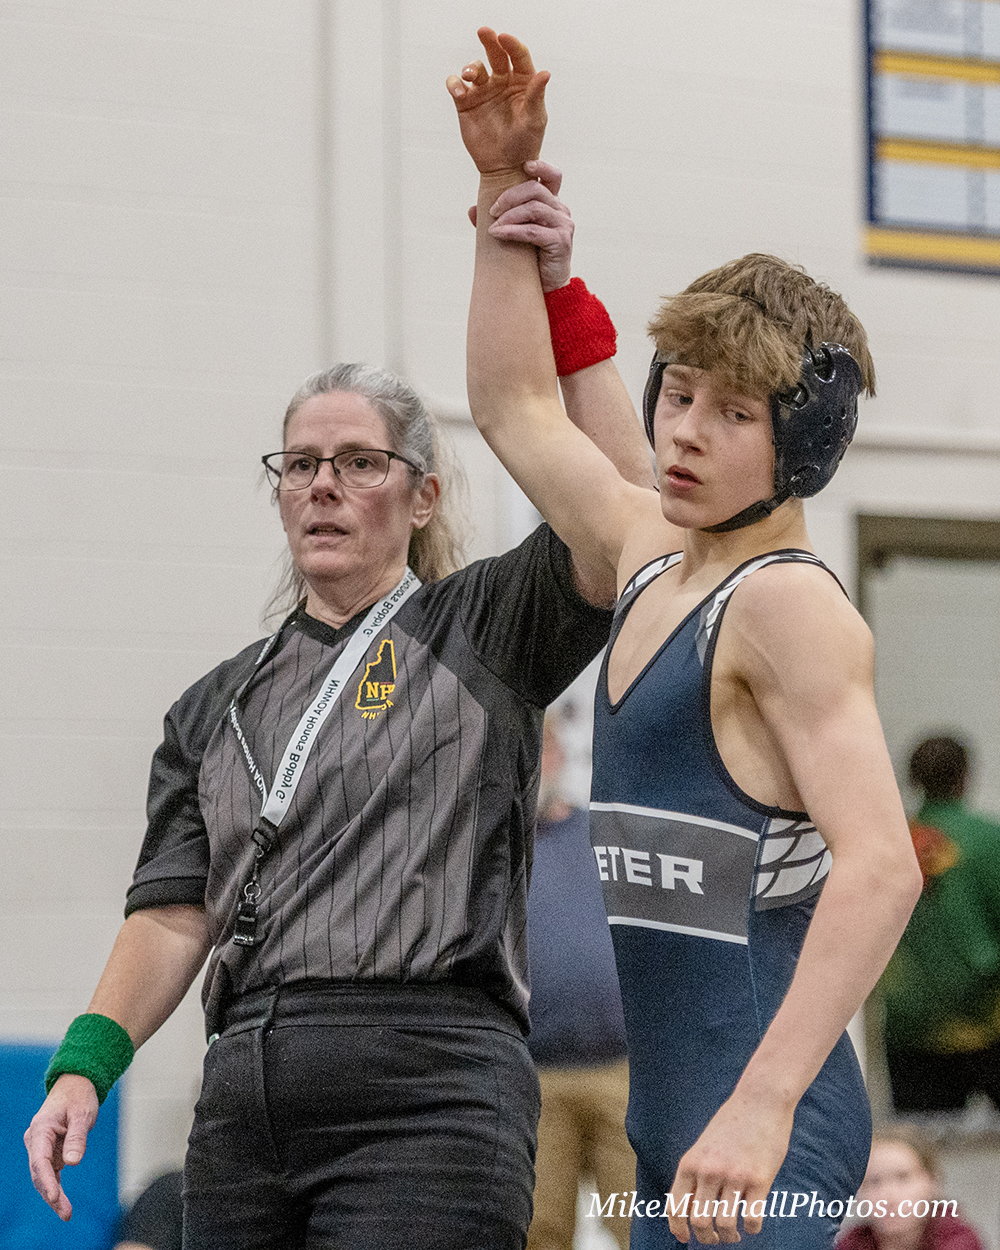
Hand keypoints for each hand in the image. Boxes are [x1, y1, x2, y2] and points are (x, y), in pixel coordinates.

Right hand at [24, 1074, 99, 1220]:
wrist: (75, 1086)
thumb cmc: (79, 1096)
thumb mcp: (82, 1113)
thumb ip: (77, 1137)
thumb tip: (72, 1163)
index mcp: (41, 1129)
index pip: (40, 1160)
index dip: (46, 1181)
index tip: (55, 1197)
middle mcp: (36, 1140)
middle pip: (39, 1173)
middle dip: (51, 1195)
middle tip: (66, 1213)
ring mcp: (41, 1147)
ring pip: (44, 1176)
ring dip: (54, 1195)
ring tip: (66, 1213)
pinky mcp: (49, 1151)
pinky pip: (50, 1172)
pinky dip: (56, 1186)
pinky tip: (62, 1203)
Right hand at [447, 28, 549, 173]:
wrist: (504, 168)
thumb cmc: (524, 145)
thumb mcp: (534, 120)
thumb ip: (536, 95)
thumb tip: (545, 73)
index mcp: (522, 82)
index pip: (518, 56)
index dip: (512, 44)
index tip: (504, 37)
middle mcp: (502, 82)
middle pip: (495, 54)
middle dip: (489, 41)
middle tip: (484, 32)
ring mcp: (483, 91)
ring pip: (475, 68)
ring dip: (471, 67)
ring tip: (470, 76)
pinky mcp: (466, 103)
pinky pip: (457, 85)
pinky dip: (455, 84)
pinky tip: (459, 91)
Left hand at [489, 160, 573, 291]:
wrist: (546, 289)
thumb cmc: (529, 261)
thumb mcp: (512, 235)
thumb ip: (497, 220)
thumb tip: (472, 210)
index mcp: (552, 204)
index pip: (552, 176)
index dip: (540, 166)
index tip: (523, 165)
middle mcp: (560, 211)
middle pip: (535, 189)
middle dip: (509, 197)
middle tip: (492, 211)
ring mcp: (564, 225)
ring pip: (533, 208)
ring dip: (508, 216)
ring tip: (493, 227)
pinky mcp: (561, 241)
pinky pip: (533, 230)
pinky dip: (512, 231)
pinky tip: (497, 234)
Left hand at [666, 1091, 792, 1243]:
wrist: (759, 1100)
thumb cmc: (732, 1123)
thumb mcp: (704, 1145)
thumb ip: (697, 1171)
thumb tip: (691, 1206)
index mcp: (690, 1162)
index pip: (675, 1206)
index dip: (678, 1228)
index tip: (685, 1238)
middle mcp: (709, 1171)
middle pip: (699, 1221)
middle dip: (707, 1237)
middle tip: (716, 1237)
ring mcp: (734, 1176)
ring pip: (725, 1225)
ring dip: (729, 1236)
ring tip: (734, 1233)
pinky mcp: (759, 1179)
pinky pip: (752, 1219)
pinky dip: (751, 1229)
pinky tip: (752, 1223)